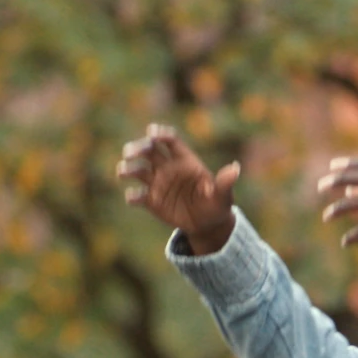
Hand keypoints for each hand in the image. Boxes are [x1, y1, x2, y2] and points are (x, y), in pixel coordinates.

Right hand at [117, 124, 239, 253]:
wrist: (207, 224)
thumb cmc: (217, 204)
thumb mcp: (222, 195)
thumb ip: (225, 182)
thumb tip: (235, 169)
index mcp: (184, 160)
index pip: (170, 141)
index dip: (161, 134)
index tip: (152, 133)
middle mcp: (168, 168)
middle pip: (149, 151)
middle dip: (138, 149)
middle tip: (129, 152)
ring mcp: (158, 183)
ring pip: (138, 170)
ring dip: (129, 169)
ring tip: (123, 171)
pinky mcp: (151, 201)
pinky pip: (138, 196)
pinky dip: (133, 196)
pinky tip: (132, 197)